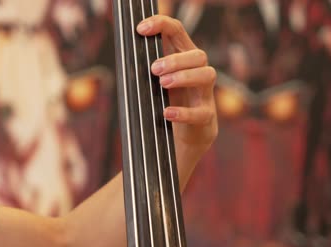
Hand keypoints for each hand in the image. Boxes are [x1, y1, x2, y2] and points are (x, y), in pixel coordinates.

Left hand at [137, 15, 217, 175]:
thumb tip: (123, 59)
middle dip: (175, 59)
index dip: (162, 24)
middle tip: (154, 69)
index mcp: (183, 60)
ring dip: (184, 77)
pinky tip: (167, 113)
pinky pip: (201, 112)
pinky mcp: (206, 117)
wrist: (182, 139)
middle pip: (198, 55)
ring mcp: (204, 95)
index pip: (178, 32)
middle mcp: (198, 73)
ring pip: (207, 75)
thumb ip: (144, 70)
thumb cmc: (165, 105)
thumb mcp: (153, 84)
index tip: (141, 29)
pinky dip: (183, 112)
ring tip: (162, 84)